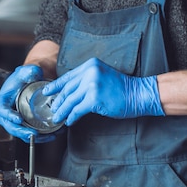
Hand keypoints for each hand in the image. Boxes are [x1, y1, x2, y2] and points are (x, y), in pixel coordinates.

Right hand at [0, 65, 56, 142]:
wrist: (27, 85)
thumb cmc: (22, 79)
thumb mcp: (24, 72)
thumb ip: (29, 70)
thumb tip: (34, 72)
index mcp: (1, 102)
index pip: (2, 111)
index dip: (9, 116)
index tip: (19, 119)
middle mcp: (5, 115)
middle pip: (11, 127)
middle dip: (22, 132)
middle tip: (34, 134)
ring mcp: (13, 122)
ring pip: (21, 134)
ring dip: (34, 137)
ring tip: (48, 136)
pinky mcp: (22, 127)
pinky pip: (29, 135)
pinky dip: (41, 137)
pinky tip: (52, 135)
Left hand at [43, 58, 164, 125]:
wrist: (139, 94)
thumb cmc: (123, 88)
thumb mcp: (103, 76)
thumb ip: (87, 80)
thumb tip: (70, 93)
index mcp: (90, 65)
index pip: (68, 76)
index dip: (55, 85)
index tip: (46, 92)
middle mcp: (90, 72)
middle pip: (67, 89)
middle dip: (58, 101)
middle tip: (53, 109)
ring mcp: (92, 85)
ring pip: (70, 100)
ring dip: (62, 111)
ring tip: (58, 118)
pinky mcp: (94, 98)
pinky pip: (78, 110)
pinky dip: (72, 117)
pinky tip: (70, 121)